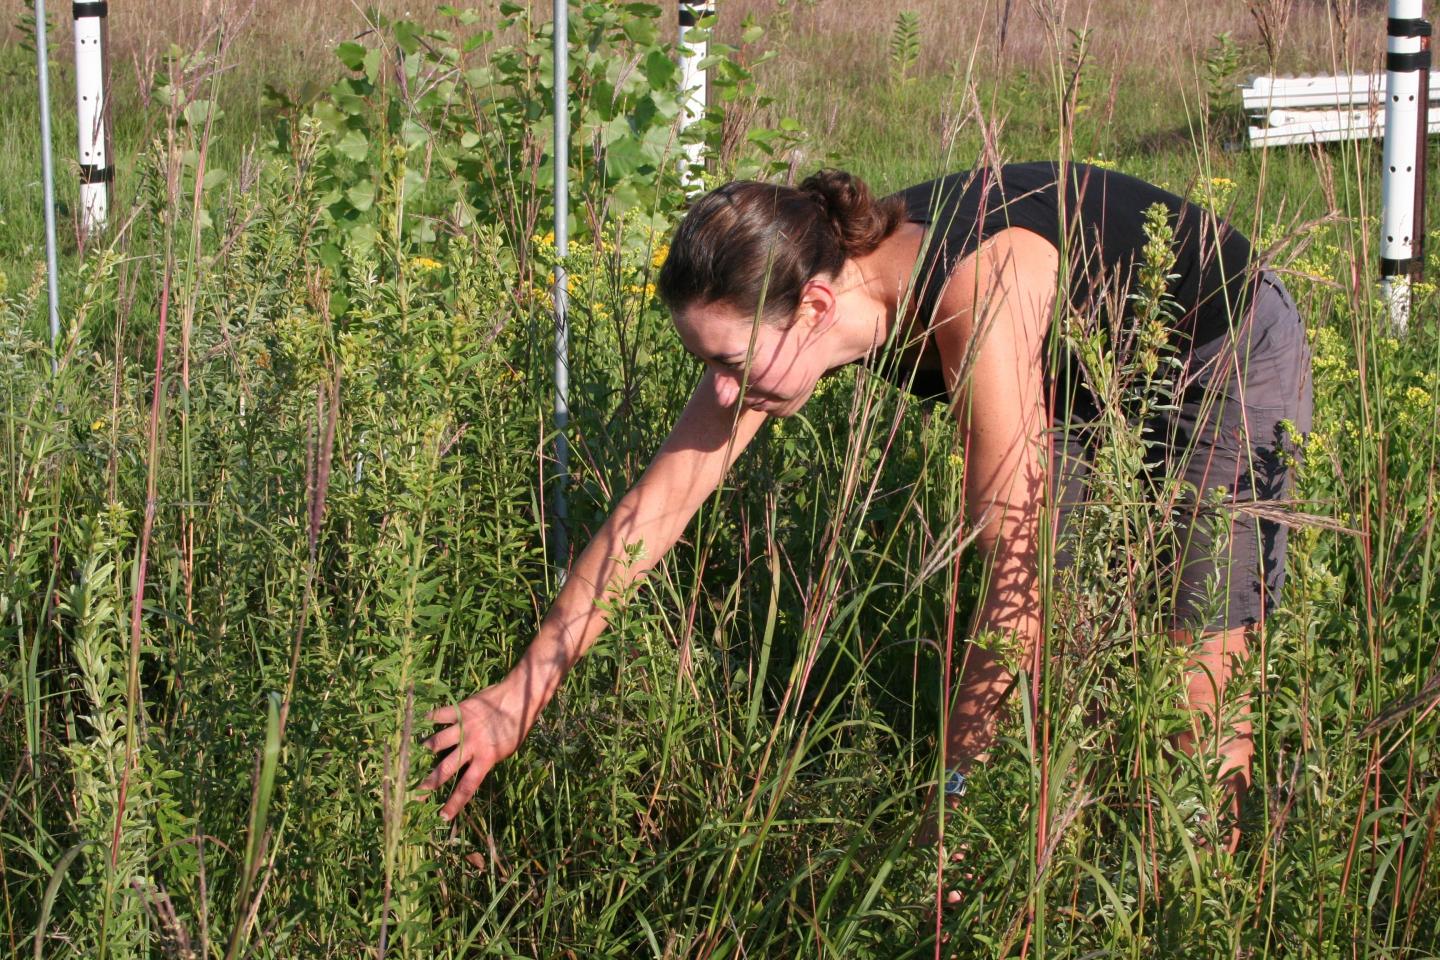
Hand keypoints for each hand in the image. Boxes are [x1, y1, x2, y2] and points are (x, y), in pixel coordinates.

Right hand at [421, 677, 531, 820]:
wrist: (519, 698)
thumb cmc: (516, 727)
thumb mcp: (505, 750)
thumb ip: (486, 760)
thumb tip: (470, 770)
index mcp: (486, 758)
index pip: (467, 787)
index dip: (454, 803)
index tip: (443, 816)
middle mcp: (472, 745)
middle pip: (446, 768)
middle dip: (429, 783)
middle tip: (416, 793)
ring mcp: (464, 727)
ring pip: (437, 743)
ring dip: (425, 751)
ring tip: (413, 757)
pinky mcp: (461, 710)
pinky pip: (439, 716)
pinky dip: (428, 720)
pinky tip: (418, 723)